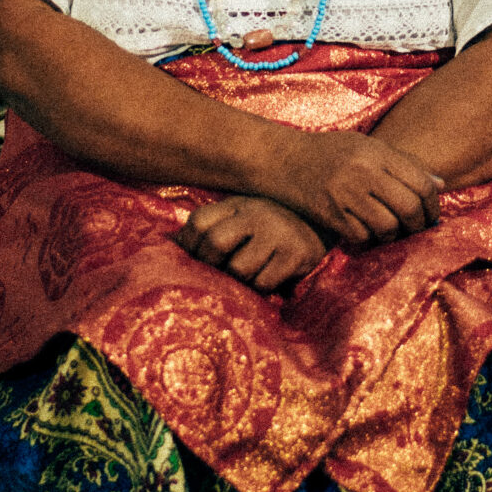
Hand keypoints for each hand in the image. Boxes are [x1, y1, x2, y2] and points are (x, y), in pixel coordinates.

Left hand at [177, 197, 327, 291]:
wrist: (324, 219)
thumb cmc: (272, 222)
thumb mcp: (242, 214)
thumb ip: (211, 225)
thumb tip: (168, 244)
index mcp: (239, 203)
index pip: (200, 220)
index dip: (188, 244)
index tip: (191, 258)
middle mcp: (257, 214)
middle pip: (215, 242)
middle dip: (209, 265)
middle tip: (215, 274)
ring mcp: (277, 234)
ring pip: (239, 269)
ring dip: (237, 281)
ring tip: (245, 277)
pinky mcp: (295, 255)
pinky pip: (264, 282)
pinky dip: (259, 288)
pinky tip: (266, 280)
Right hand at [273, 129, 442, 246]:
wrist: (281, 159)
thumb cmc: (328, 151)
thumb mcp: (366, 146)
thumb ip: (403, 163)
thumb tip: (440, 184)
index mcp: (377, 152)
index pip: (422, 182)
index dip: (433, 204)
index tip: (431, 214)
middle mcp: (363, 171)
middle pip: (409, 207)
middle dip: (419, 224)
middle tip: (417, 228)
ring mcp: (346, 194)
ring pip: (388, 226)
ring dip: (394, 234)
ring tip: (391, 230)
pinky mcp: (330, 214)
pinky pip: (362, 237)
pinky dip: (369, 239)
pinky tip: (366, 232)